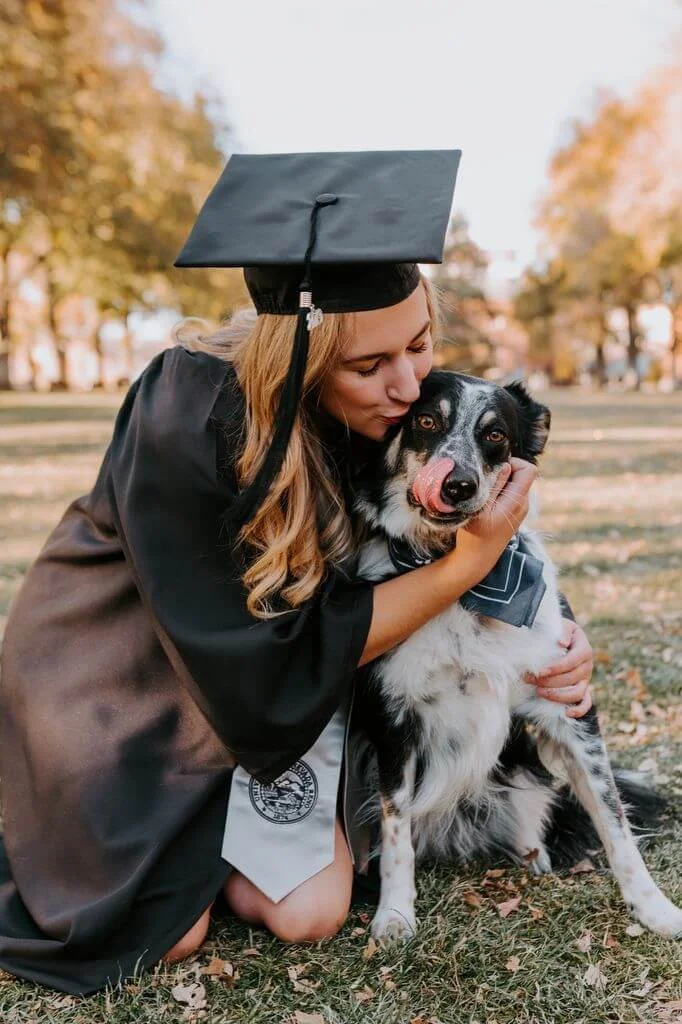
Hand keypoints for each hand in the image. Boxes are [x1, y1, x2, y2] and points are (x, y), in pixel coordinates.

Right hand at [454, 458, 536, 579]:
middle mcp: (523, 504)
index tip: (493, 470)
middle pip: (521, 474)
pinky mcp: (514, 513)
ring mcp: (520, 509)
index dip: (512, 462)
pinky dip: (499, 492)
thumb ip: (494, 485)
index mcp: (517, 501)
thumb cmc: (474, 534)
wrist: (476, 559)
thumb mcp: (479, 507)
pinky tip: (486, 504)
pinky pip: (510, 492)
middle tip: (484, 484)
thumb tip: (506, 465)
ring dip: (499, 483)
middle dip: (503, 472)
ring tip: (483, 496)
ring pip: (514, 483)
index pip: (528, 469)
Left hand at [527, 618, 593, 717]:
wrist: (562, 637)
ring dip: (557, 695)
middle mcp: (588, 666)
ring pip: (576, 692)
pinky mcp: (583, 689)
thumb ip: (561, 631)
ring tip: (538, 691)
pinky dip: (578, 710)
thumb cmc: (558, 631)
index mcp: (584, 649)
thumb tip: (561, 642)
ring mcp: (586, 679)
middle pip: (571, 678)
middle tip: (528, 679)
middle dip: (548, 681)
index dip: (555, 668)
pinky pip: (585, 703)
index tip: (539, 671)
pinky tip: (566, 712)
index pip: (571, 662)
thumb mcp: (560, 625)